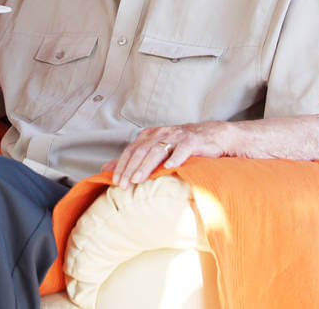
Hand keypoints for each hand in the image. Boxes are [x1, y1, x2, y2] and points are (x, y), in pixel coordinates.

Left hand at [102, 122, 226, 187]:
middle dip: (130, 168)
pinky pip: (183, 149)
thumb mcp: (155, 149)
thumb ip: (132, 159)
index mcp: (150, 135)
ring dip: (146, 166)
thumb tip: (107, 168)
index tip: (115, 181)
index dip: (122, 165)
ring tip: (138, 180)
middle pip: (141, 151)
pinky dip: (175, 158)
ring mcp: (177, 136)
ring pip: (157, 151)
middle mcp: (161, 133)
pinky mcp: (192, 141)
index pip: (131, 150)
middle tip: (123, 184)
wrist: (211, 135)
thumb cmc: (180, 145)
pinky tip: (169, 168)